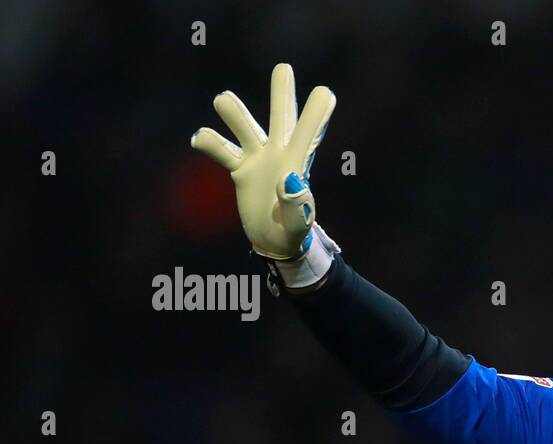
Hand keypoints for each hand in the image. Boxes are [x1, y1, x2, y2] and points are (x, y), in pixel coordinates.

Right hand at [191, 63, 334, 259]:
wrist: (274, 240)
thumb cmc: (292, 230)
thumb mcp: (297, 223)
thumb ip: (296, 203)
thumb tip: (289, 179)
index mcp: (298, 164)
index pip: (309, 135)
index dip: (316, 115)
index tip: (326, 92)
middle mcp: (278, 153)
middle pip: (280, 117)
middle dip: (281, 93)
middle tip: (284, 68)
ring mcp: (257, 158)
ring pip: (244, 126)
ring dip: (234, 113)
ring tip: (222, 100)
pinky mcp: (240, 168)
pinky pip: (221, 149)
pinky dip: (209, 141)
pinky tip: (200, 139)